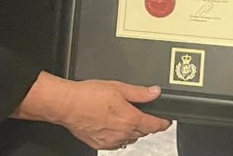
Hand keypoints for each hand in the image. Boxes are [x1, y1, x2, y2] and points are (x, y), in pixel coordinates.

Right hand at [15, 72, 169, 150]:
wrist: (67, 105)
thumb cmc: (89, 95)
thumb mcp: (118, 87)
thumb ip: (140, 92)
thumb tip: (155, 92)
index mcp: (130, 119)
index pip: (155, 125)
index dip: (163, 123)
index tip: (166, 121)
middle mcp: (123, 133)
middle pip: (143, 132)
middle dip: (146, 124)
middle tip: (141, 113)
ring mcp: (112, 141)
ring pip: (130, 138)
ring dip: (132, 130)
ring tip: (123, 116)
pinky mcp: (101, 144)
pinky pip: (116, 142)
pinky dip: (119, 135)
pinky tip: (112, 125)